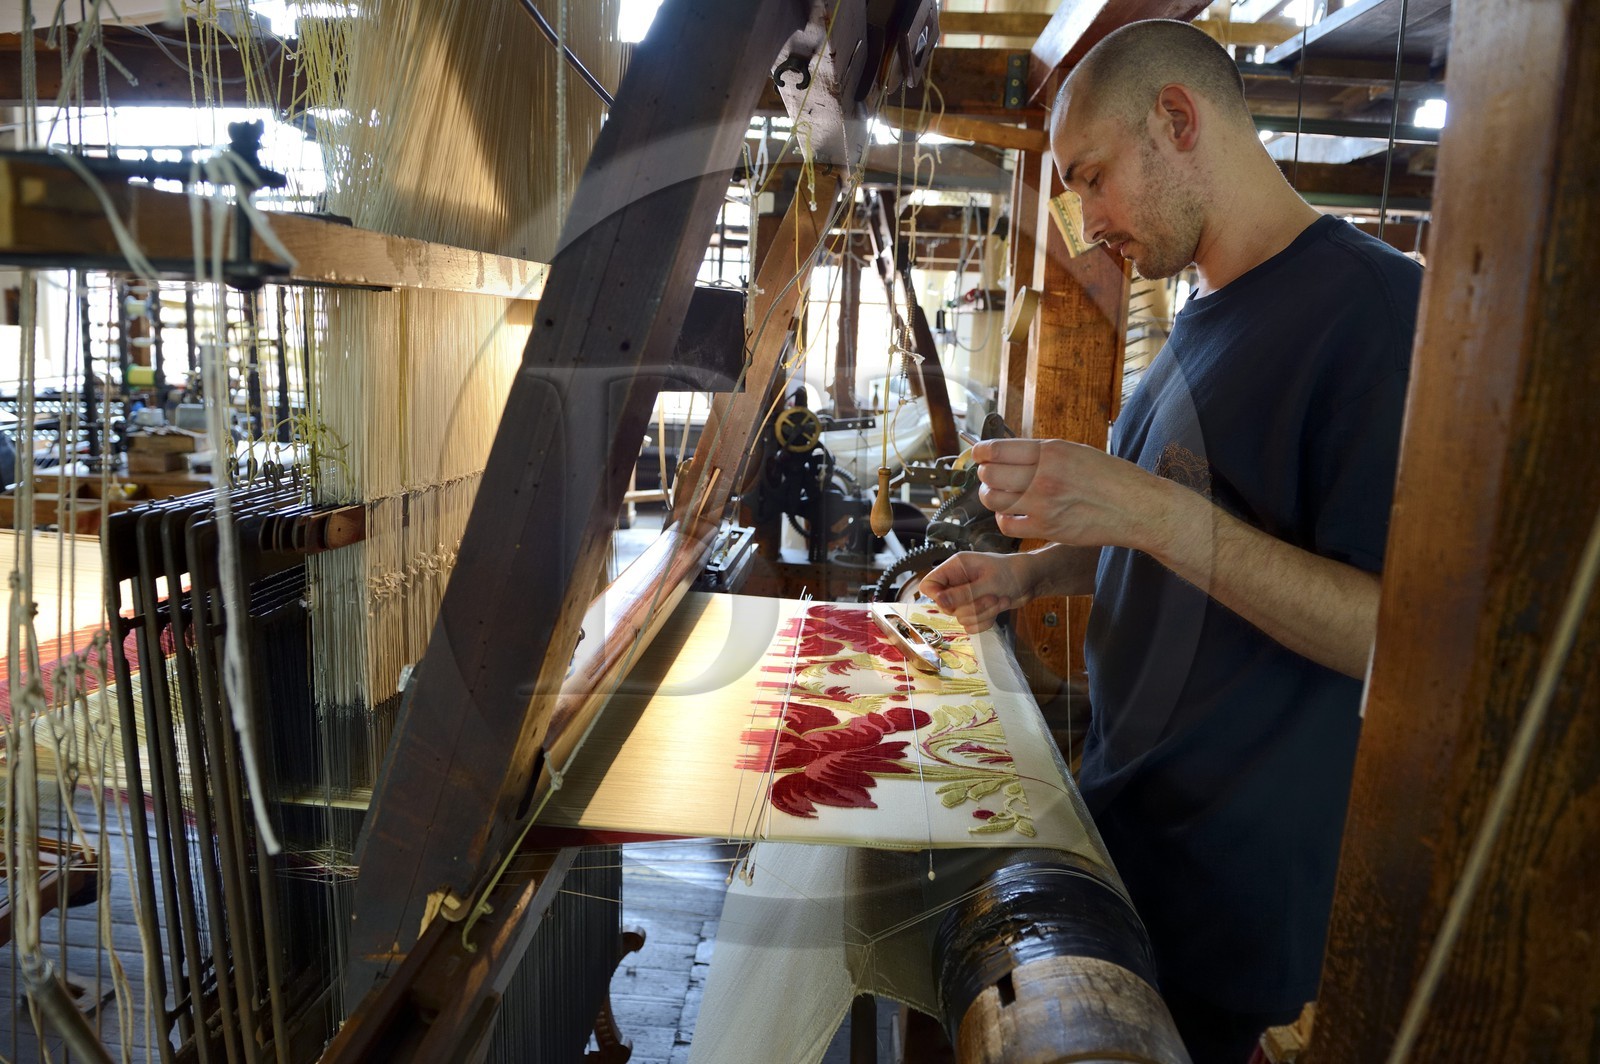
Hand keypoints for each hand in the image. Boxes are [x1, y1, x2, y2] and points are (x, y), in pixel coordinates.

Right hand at [921, 552, 1030, 632]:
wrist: (1032, 580)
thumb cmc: (1013, 573)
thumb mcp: (988, 582)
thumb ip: (962, 594)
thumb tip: (939, 601)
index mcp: (955, 567)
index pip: (929, 584)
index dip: (936, 596)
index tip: (952, 602)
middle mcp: (957, 582)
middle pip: (945, 606)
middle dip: (970, 607)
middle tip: (990, 596)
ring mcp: (966, 596)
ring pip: (960, 617)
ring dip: (982, 613)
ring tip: (999, 599)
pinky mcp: (975, 608)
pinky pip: (971, 624)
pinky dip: (986, 620)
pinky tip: (998, 607)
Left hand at [973, 438, 1177, 550]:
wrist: (1136, 507)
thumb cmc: (1111, 477)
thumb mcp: (1076, 452)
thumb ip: (1042, 453)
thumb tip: (1007, 454)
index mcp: (1050, 451)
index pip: (996, 450)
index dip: (981, 453)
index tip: (979, 455)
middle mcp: (1042, 476)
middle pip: (990, 475)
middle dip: (985, 475)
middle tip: (990, 476)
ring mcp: (1042, 504)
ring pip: (993, 500)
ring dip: (991, 497)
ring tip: (999, 495)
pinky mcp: (1046, 528)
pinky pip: (1006, 524)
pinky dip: (1004, 519)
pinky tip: (1012, 513)